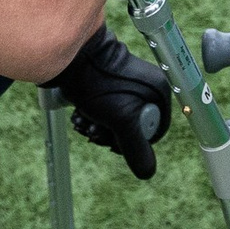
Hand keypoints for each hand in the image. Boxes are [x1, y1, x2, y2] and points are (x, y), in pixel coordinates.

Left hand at [52, 26, 171, 179]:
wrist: (71, 56)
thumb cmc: (99, 82)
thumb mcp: (122, 119)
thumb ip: (136, 147)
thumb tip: (147, 172)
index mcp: (158, 91)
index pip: (155, 130)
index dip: (134, 144)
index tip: (113, 144)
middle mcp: (146, 87)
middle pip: (134, 127)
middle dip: (110, 135)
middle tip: (92, 133)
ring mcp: (127, 85)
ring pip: (116, 120)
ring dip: (97, 127)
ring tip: (82, 121)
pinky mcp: (109, 84)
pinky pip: (106, 109)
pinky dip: (91, 117)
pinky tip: (79, 115)